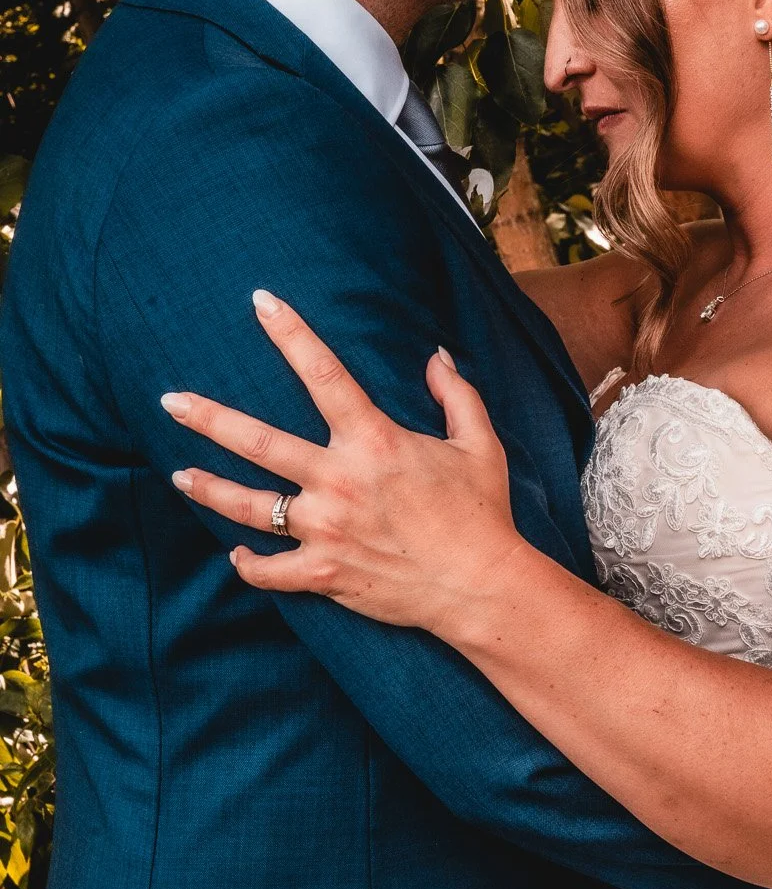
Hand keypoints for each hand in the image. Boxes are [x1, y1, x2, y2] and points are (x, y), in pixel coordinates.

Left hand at [162, 291, 524, 630]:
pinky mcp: (325, 573)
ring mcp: (327, 529)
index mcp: (374, 441)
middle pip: (257, 441)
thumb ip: (456, 395)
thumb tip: (436, 356)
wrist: (480, 586)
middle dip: (208, 418)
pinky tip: (236, 554)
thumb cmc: (482, 513)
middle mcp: (339, 481)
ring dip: (209, 489)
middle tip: (171, 401)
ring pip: (249, 507)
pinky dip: (249, 565)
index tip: (261, 302)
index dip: (290, 333)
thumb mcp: (480, 445)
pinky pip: (271, 572)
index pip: (323, 374)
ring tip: (179, 476)